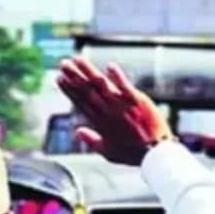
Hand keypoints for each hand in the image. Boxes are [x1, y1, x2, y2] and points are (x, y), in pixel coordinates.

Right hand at [56, 56, 172, 165]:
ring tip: (77, 59)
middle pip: (87, 90)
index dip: (69, 89)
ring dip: (88, 71)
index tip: (59, 78)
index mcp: (100, 123)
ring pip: (101, 85)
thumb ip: (91, 141)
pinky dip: (117, 76)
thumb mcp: (108, 152)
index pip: (81, 102)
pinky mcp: (137, 100)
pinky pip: (125, 86)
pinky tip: (109, 66)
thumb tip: (77, 131)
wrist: (155, 154)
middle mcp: (108, 111)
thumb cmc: (133, 154)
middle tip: (63, 63)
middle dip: (74, 76)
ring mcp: (122, 105)